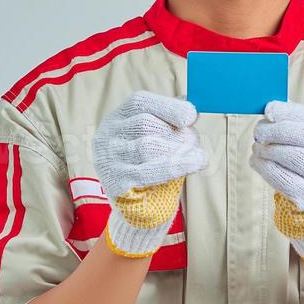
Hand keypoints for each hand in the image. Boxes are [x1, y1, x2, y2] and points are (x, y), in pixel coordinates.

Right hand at [93, 90, 206, 257]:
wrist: (138, 202)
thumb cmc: (152, 161)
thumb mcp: (160, 135)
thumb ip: (173, 120)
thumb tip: (191, 106)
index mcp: (118, 117)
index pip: (139, 102)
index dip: (167, 106)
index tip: (191, 116)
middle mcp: (107, 135)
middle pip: (144, 124)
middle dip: (175, 133)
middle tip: (194, 143)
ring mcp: (108, 159)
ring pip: (146, 146)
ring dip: (178, 151)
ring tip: (195, 157)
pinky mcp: (114, 182)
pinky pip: (147, 172)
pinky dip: (176, 166)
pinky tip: (196, 164)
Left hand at [248, 100, 303, 264]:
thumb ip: (297, 122)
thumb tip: (271, 108)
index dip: (293, 112)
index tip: (269, 110)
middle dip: (279, 129)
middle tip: (259, 130)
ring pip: (295, 157)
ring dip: (269, 148)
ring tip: (257, 146)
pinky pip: (283, 179)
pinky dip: (265, 167)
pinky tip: (257, 161)